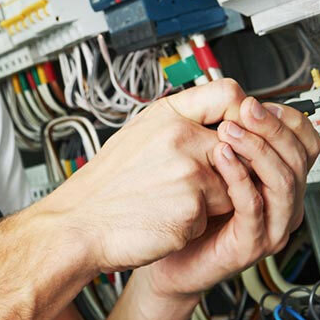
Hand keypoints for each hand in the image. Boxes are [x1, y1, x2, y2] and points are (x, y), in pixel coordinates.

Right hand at [31, 80, 246, 275]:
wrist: (77, 225)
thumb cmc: (107, 185)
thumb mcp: (140, 134)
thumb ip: (185, 122)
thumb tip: (229, 120)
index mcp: (169, 114)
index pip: (229, 94)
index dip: (242, 114)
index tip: (236, 133)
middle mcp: (182, 138)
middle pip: (239, 150)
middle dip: (226, 170)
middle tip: (189, 182)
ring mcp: (188, 174)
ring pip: (231, 189)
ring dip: (209, 202)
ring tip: (169, 201)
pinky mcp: (191, 210)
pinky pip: (212, 218)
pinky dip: (193, 225)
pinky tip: (164, 220)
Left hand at [140, 96, 319, 298]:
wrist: (167, 259)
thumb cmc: (191, 211)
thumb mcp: (214, 161)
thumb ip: (230, 134)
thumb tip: (237, 97)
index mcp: (283, 180)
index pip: (307, 143)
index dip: (288, 120)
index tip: (257, 103)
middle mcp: (285, 203)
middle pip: (299, 158)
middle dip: (273, 128)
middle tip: (245, 109)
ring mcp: (272, 226)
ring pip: (283, 181)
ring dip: (258, 149)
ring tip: (228, 130)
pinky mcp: (251, 245)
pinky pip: (254, 207)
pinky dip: (240, 178)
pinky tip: (222, 158)